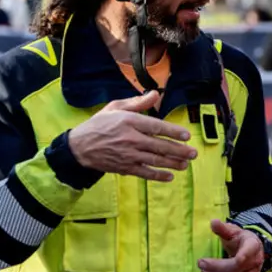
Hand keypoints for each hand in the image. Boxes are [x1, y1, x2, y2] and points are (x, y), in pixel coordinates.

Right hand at [68, 91, 196, 181]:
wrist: (79, 147)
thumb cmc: (99, 124)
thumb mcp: (115, 107)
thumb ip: (137, 102)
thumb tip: (156, 94)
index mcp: (129, 122)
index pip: (156, 127)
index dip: (173, 132)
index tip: (187, 136)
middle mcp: (130, 139)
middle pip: (159, 146)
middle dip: (179, 150)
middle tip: (193, 153)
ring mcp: (127, 155)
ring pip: (155, 160)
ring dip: (172, 163)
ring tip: (186, 164)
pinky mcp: (124, 167)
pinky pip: (144, 172)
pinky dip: (157, 176)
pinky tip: (170, 176)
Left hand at [199, 219, 263, 271]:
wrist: (253, 250)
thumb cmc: (241, 240)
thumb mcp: (233, 232)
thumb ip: (223, 229)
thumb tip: (213, 222)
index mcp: (252, 246)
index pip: (241, 258)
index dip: (222, 264)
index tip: (204, 260)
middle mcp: (256, 262)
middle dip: (214, 270)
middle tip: (201, 265)